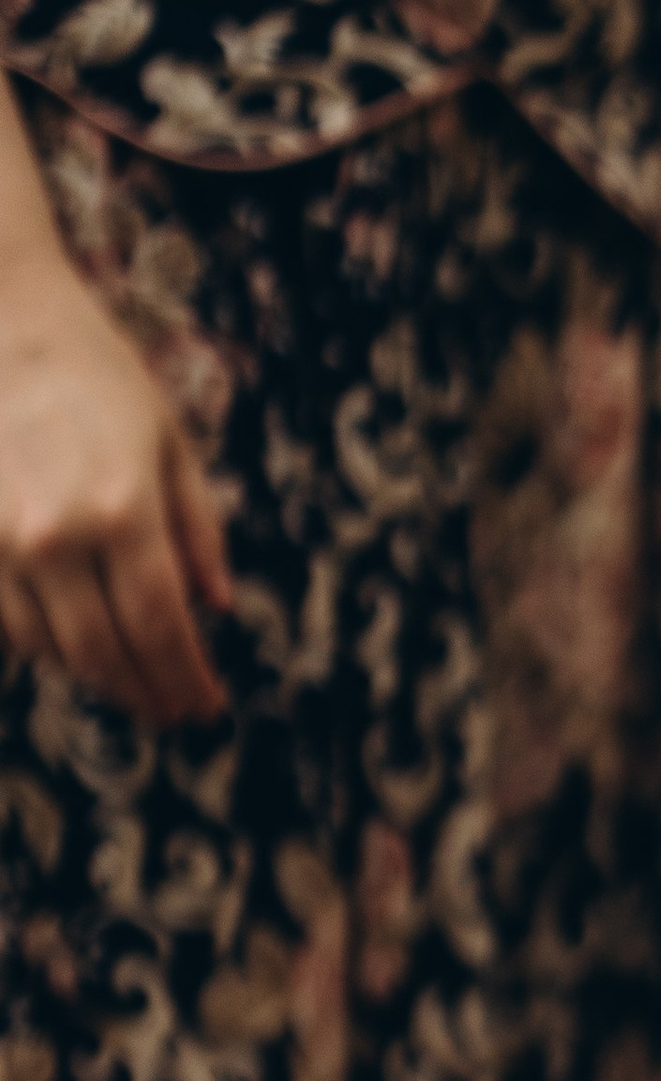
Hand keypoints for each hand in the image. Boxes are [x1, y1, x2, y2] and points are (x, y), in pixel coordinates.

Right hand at [0, 252, 229, 722]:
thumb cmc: (95, 370)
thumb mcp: (169, 441)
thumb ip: (198, 529)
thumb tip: (218, 606)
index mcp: (124, 510)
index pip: (163, 628)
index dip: (185, 679)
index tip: (204, 707)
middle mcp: (57, 536)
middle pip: (105, 653)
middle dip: (144, 691)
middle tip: (169, 709)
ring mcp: (1, 540)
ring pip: (49, 646)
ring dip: (94, 672)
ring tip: (125, 676)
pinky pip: (3, 619)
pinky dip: (39, 642)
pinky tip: (69, 643)